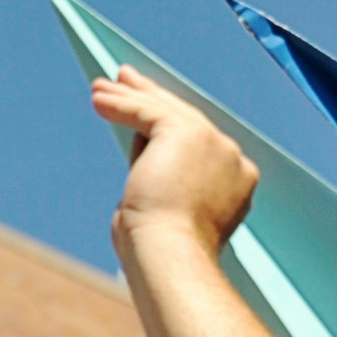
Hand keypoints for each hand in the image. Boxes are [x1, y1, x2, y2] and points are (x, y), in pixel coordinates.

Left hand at [96, 71, 259, 252]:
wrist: (170, 255)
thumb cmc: (162, 250)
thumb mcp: (165, 206)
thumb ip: (164, 175)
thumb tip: (140, 143)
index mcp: (238, 180)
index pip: (200, 143)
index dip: (171, 124)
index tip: (149, 111)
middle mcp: (232, 158)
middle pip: (186, 118)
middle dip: (153, 97)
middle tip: (126, 80)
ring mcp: (214, 143)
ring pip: (166, 110)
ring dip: (130, 96)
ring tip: (100, 88)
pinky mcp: (188, 133)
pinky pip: (147, 111)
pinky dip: (120, 104)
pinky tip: (98, 99)